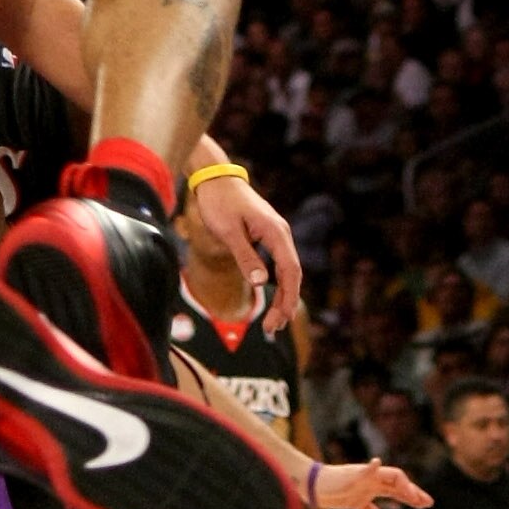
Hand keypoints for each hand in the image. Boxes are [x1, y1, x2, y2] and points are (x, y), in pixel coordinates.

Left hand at [189, 170, 303, 321]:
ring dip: (283, 296)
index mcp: (276, 231)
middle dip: (286, 304)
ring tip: (274, 323)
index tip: (280, 321)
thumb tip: (261, 283)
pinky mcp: (268, 235)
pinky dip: (279, 284)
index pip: (290, 270)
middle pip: (292, 274)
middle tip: (273, 330)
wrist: (215, 178)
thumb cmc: (220, 202)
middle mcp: (281, 233)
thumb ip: (245, 256)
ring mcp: (277, 234)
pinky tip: (274, 298)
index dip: (288, 298)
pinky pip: (280, 264)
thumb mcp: (228, 231)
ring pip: (288, 270)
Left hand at [313, 462, 432, 508]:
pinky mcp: (356, 502)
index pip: (397, 477)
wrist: (311, 486)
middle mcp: (371, 481)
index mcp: (372, 474)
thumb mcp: (348, 478)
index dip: (408, 487)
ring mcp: (364, 491)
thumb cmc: (329, 481)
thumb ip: (364, 472)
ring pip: (390, 496)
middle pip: (398, 485)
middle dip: (413, 493)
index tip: (415, 501)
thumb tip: (377, 462)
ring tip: (420, 508)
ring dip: (404, 501)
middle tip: (429, 503)